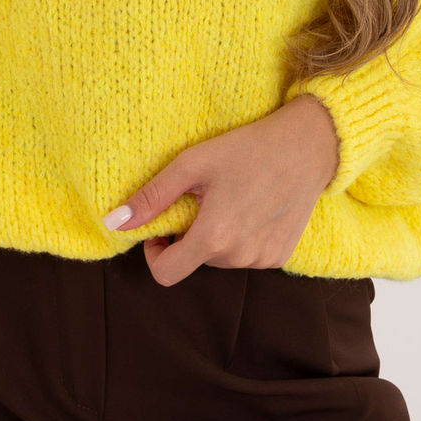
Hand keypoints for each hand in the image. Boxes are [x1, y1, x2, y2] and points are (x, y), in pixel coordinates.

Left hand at [102, 94, 339, 285]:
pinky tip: (253, 206)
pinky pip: (246, 256)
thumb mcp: (192, 164)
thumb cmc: (246, 149)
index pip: (166, 274)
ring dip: (216, 236)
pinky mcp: (281, 257)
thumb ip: (151, 197)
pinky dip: (241, 237)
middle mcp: (239, 257)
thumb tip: (113, 223)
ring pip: (220, 259)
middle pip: (194, 260)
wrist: (307, 147)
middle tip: (204, 197)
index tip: (162, 228)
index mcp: (213, 237)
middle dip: (190, 235)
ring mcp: (263, 260)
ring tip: (231, 198)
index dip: (155, 253)